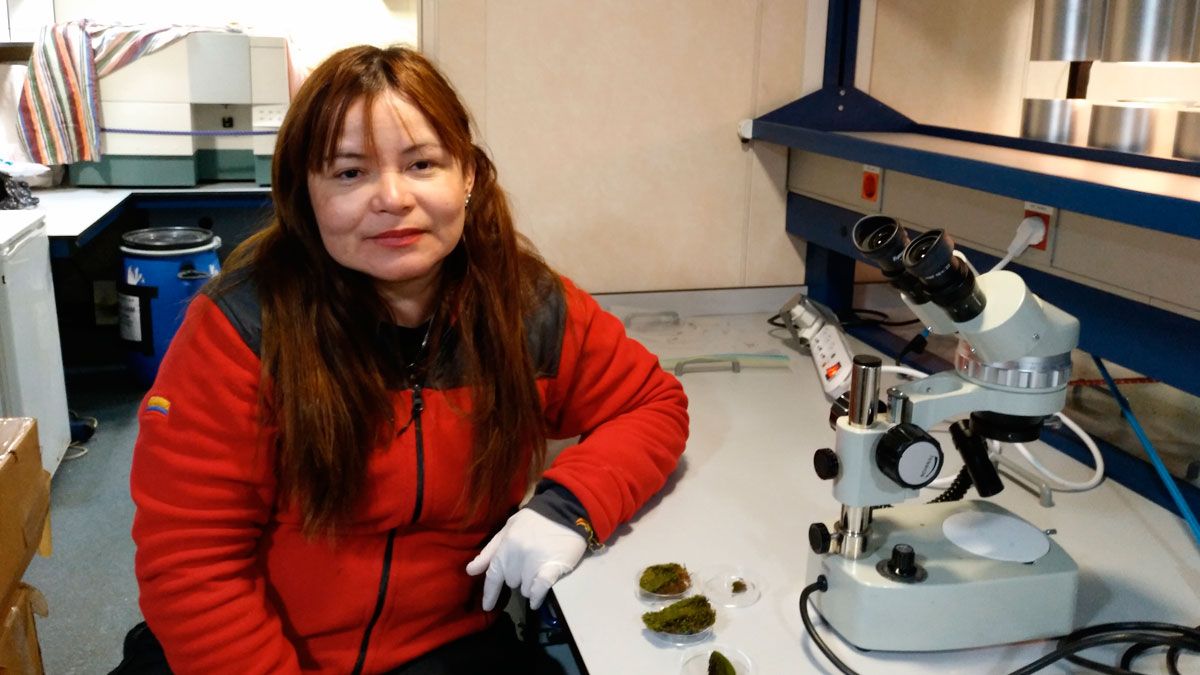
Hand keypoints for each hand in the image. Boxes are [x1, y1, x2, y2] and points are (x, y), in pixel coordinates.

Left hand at [465, 509, 587, 610]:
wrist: (565, 510)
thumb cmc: (535, 520)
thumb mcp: (508, 529)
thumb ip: (490, 551)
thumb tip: (470, 570)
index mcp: (506, 545)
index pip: (493, 574)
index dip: (489, 593)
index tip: (487, 606)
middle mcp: (518, 555)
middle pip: (511, 582)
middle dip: (516, 578)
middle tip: (526, 566)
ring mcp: (536, 562)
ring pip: (525, 589)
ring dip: (529, 586)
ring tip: (537, 572)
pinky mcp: (553, 567)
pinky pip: (539, 590)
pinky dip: (537, 597)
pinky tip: (536, 600)